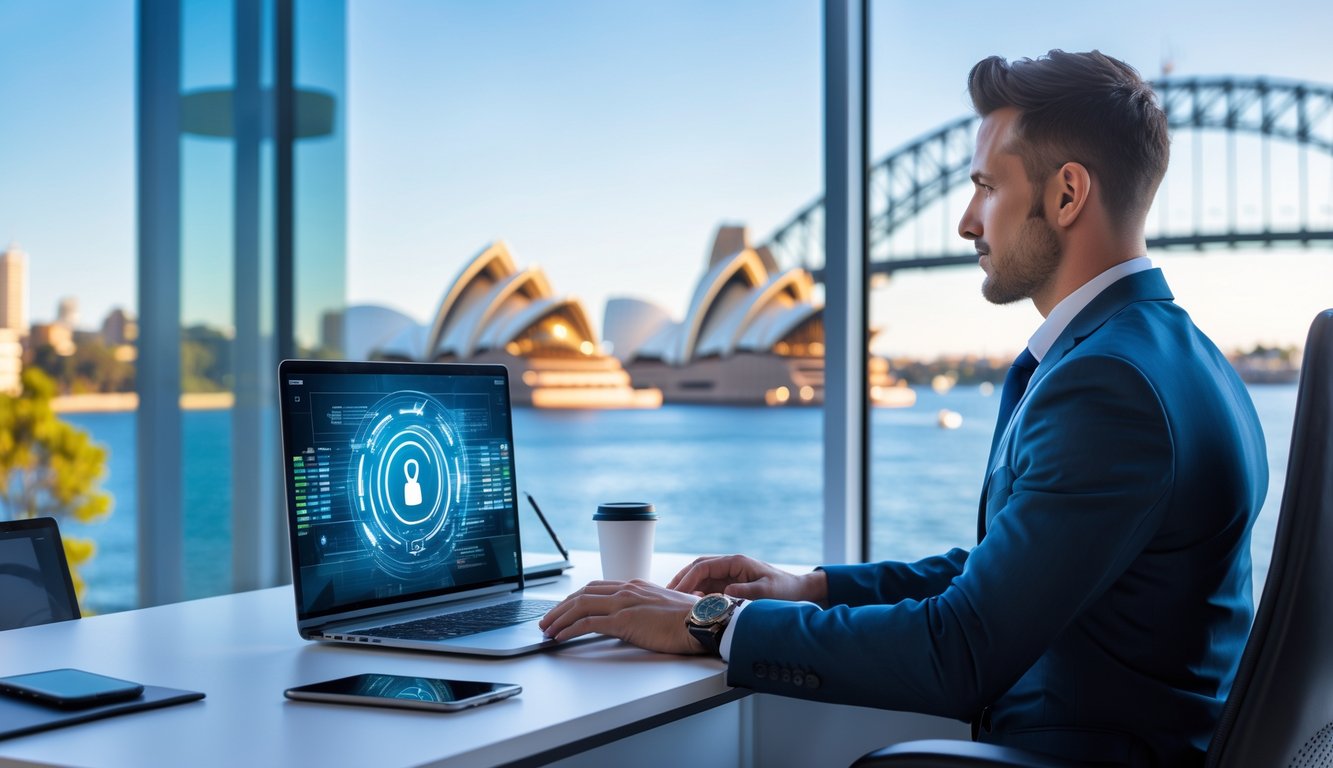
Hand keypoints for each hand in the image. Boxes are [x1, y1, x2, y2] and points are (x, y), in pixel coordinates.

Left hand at [539, 580, 706, 654]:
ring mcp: (625, 603)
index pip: (596, 587)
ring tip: (547, 629)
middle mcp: (627, 590)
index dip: (575, 598)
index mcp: (635, 585)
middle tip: (546, 619)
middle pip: (582, 593)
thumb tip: (635, 621)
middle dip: (560, 607)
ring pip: (580, 605)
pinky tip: (560, 636)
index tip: (563, 608)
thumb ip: (644, 610)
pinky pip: (588, 623)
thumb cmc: (689, 619)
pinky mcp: (625, 620)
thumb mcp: (661, 608)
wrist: (703, 621)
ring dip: (559, 617)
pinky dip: (570, 629)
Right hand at [667, 554, 827, 605]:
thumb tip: (725, 594)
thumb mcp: (767, 592)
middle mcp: (729, 566)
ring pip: (700, 578)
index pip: (704, 566)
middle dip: (680, 580)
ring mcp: (728, 575)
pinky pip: (707, 588)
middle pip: (697, 568)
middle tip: (664, 594)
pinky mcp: (729, 585)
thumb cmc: (785, 590)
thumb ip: (746, 592)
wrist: (798, 592)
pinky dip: (695, 595)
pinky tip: (687, 606)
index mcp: (736, 562)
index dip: (688, 578)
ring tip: (670, 601)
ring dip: (685, 587)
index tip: (676, 592)